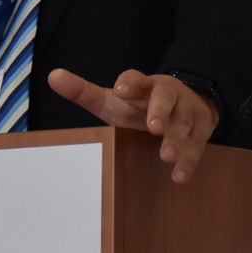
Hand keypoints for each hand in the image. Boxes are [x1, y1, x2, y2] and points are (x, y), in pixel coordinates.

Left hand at [47, 68, 218, 183]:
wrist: (188, 105)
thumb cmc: (139, 106)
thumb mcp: (112, 100)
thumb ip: (83, 91)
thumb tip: (52, 76)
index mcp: (143, 85)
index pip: (136, 79)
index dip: (130, 83)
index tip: (120, 90)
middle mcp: (167, 95)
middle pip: (165, 98)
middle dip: (160, 111)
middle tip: (154, 126)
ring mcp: (186, 112)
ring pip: (183, 124)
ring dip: (176, 140)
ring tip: (166, 156)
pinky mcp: (199, 132)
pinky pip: (195, 147)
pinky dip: (188, 161)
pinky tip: (178, 176)